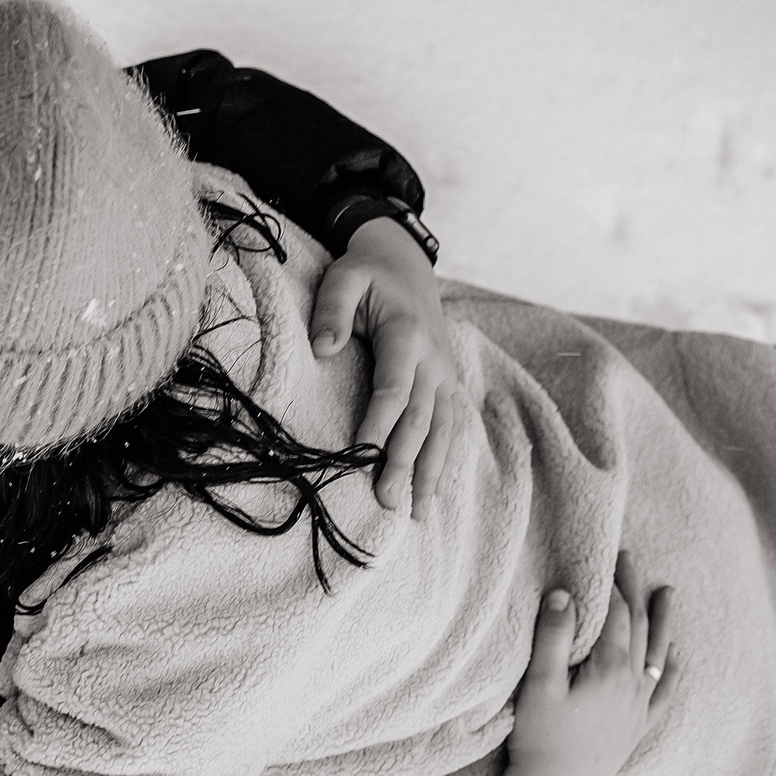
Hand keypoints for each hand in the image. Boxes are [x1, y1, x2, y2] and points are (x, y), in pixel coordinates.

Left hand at [312, 215, 461, 515]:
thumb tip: (323, 349)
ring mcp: (446, 373)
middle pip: (419, 418)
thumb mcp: (344, 277)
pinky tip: (433, 491)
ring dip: (430, 471)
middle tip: (386, 501)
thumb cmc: (367, 274)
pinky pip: (451, 426)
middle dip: (403, 462)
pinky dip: (444, 459)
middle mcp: (434, 359)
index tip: (361, 455)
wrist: (407, 262)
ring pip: (442, 429)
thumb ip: (332, 310)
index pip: (393, 388)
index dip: (379, 423)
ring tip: (417, 513)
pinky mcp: (449, 383)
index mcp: (407, 334)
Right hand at [498, 555, 675, 775]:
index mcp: (610, 670)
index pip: (617, 615)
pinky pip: (663, 694)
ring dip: (663, 622)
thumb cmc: (541, 741)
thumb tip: (563, 593)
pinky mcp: (636, 728)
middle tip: (630, 561)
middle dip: (636, 592)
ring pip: (658, 655)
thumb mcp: (539, 686)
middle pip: (640, 627)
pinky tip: (675, 660)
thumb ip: (553, 637)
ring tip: (668, 594)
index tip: (606, 558)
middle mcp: (632, 685)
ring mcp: (638, 708)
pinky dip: (670, 672)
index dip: (612, 585)